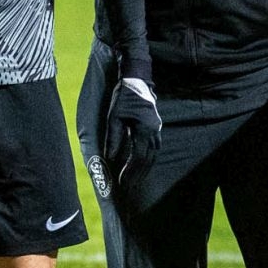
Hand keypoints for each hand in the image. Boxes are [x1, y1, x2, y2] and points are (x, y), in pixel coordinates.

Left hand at [102, 76, 160, 191]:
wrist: (136, 80)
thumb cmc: (123, 97)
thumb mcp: (114, 118)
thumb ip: (114, 139)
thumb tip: (110, 158)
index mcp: (145, 130)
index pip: (138, 157)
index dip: (130, 172)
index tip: (122, 183)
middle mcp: (154, 131)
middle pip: (148, 159)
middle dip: (138, 175)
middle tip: (129, 188)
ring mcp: (157, 129)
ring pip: (153, 155)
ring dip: (144, 169)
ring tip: (135, 180)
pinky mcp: (156, 127)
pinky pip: (154, 148)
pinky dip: (147, 159)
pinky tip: (141, 165)